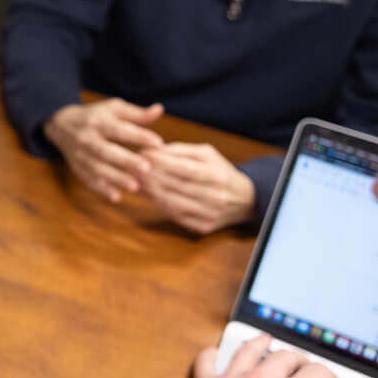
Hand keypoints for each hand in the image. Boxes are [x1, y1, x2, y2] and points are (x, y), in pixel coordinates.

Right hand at [43, 99, 164, 202]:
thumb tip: (159, 109)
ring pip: (97, 168)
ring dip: (115, 178)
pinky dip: (101, 189)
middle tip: (146, 168)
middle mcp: (87, 138)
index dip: (138, 135)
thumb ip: (136, 113)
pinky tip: (116, 196)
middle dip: (126, 160)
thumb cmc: (95, 116)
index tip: (158, 142)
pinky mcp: (77, 167)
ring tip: (135, 186)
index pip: (119, 129)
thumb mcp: (113, 109)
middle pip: (106, 150)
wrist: (61, 124)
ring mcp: (80, 154)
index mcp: (98, 121)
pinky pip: (88, 180)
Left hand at [140, 142, 255, 234]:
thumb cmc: (219, 171)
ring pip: (173, 203)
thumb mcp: (206, 154)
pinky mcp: (204, 227)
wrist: (246, 200)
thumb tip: (152, 150)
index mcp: (217, 175)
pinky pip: (176, 216)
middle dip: (151, 176)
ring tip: (135, 180)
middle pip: (177, 186)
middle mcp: (215, 196)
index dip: (162, 162)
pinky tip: (148, 194)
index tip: (143, 154)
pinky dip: (159, 205)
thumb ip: (179, 150)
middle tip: (132, 167)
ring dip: (150, 191)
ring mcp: (210, 214)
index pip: (187, 169)